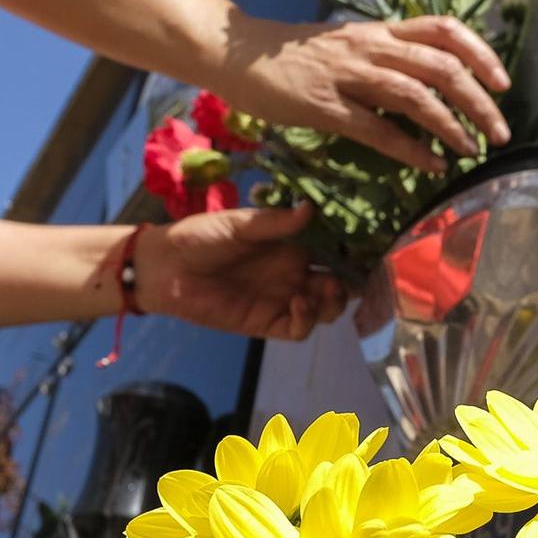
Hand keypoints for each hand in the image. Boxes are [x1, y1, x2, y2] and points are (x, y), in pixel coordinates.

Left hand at [137, 203, 347, 341]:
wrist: (165, 268)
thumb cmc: (200, 237)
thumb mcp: (240, 225)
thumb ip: (276, 222)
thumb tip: (311, 209)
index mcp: (292, 245)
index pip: (335, 250)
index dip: (355, 251)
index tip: (372, 246)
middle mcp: (294, 272)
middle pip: (340, 283)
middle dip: (354, 281)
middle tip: (357, 275)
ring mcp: (283, 299)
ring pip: (326, 309)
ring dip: (334, 302)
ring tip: (325, 289)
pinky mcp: (266, 323)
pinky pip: (298, 329)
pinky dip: (306, 319)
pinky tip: (298, 303)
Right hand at [234, 16, 511, 172]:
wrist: (240, 55)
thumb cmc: (297, 56)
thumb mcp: (350, 46)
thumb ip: (388, 59)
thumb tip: (431, 86)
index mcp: (381, 30)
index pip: (445, 28)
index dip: (481, 53)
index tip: (503, 82)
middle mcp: (372, 47)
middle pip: (441, 65)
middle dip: (479, 99)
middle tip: (500, 131)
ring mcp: (349, 75)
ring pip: (416, 95)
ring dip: (451, 125)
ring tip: (472, 150)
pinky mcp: (326, 106)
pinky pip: (377, 128)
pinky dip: (410, 149)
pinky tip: (431, 165)